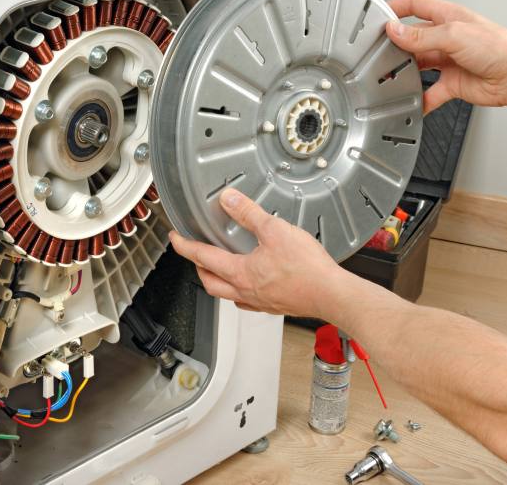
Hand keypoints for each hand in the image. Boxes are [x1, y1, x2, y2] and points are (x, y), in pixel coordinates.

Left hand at [168, 188, 350, 318]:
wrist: (332, 294)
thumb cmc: (307, 269)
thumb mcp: (275, 230)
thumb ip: (249, 213)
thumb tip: (229, 200)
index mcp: (240, 272)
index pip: (202, 257)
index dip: (185, 246)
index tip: (175, 238)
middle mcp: (246, 290)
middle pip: (209, 281)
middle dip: (197, 266)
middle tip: (193, 253)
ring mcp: (260, 301)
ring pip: (227, 294)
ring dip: (217, 280)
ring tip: (217, 267)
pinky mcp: (274, 305)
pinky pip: (247, 301)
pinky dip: (239, 291)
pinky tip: (248, 284)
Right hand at [386, 0, 506, 112]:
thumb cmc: (499, 47)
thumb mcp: (453, 35)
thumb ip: (420, 35)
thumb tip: (395, 31)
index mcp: (449, 17)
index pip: (416, 4)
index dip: (397, 6)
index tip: (379, 15)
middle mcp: (448, 37)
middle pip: (414, 37)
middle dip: (397, 44)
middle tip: (380, 51)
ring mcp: (450, 61)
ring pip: (419, 65)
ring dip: (406, 72)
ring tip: (392, 76)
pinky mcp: (453, 83)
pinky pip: (431, 92)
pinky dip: (422, 99)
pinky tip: (414, 102)